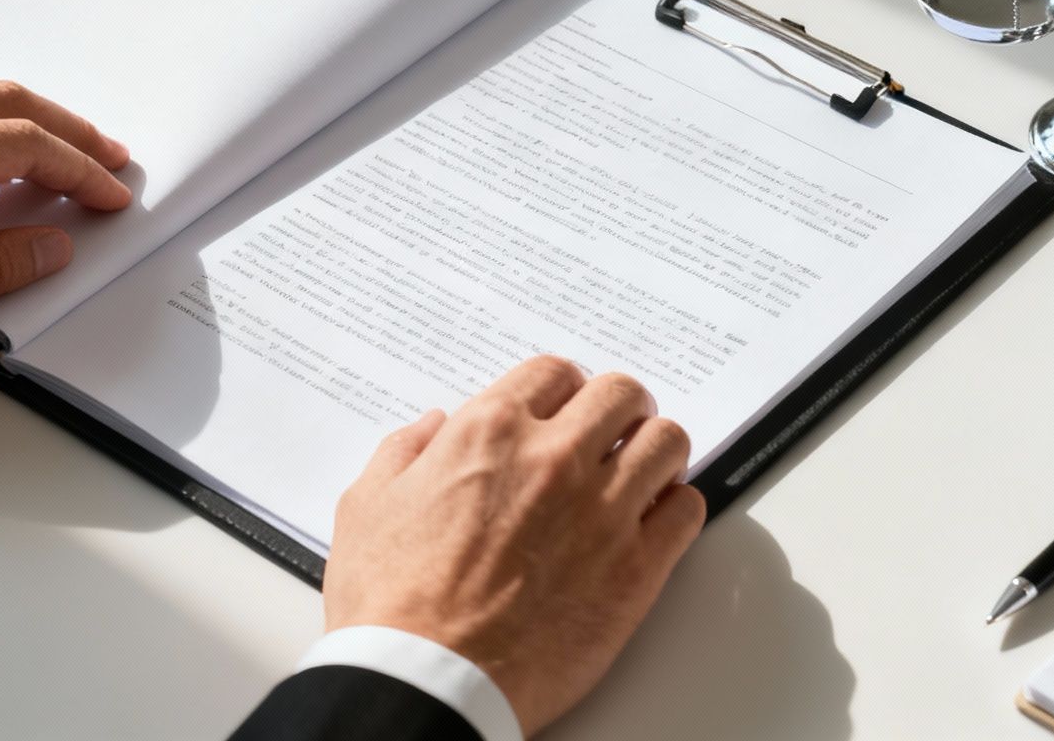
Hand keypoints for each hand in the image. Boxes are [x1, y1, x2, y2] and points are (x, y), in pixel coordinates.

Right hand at [323, 356, 705, 734]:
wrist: (428, 680)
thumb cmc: (392, 604)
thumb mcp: (367, 506)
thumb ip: (404, 452)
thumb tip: (432, 427)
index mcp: (490, 433)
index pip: (554, 372)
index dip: (561, 388)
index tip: (563, 408)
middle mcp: (554, 459)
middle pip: (622, 395)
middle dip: (618, 408)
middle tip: (611, 432)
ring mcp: (601, 511)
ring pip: (666, 442)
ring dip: (655, 450)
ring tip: (642, 471)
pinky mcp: (635, 569)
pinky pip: (686, 510)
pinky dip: (676, 506)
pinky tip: (655, 520)